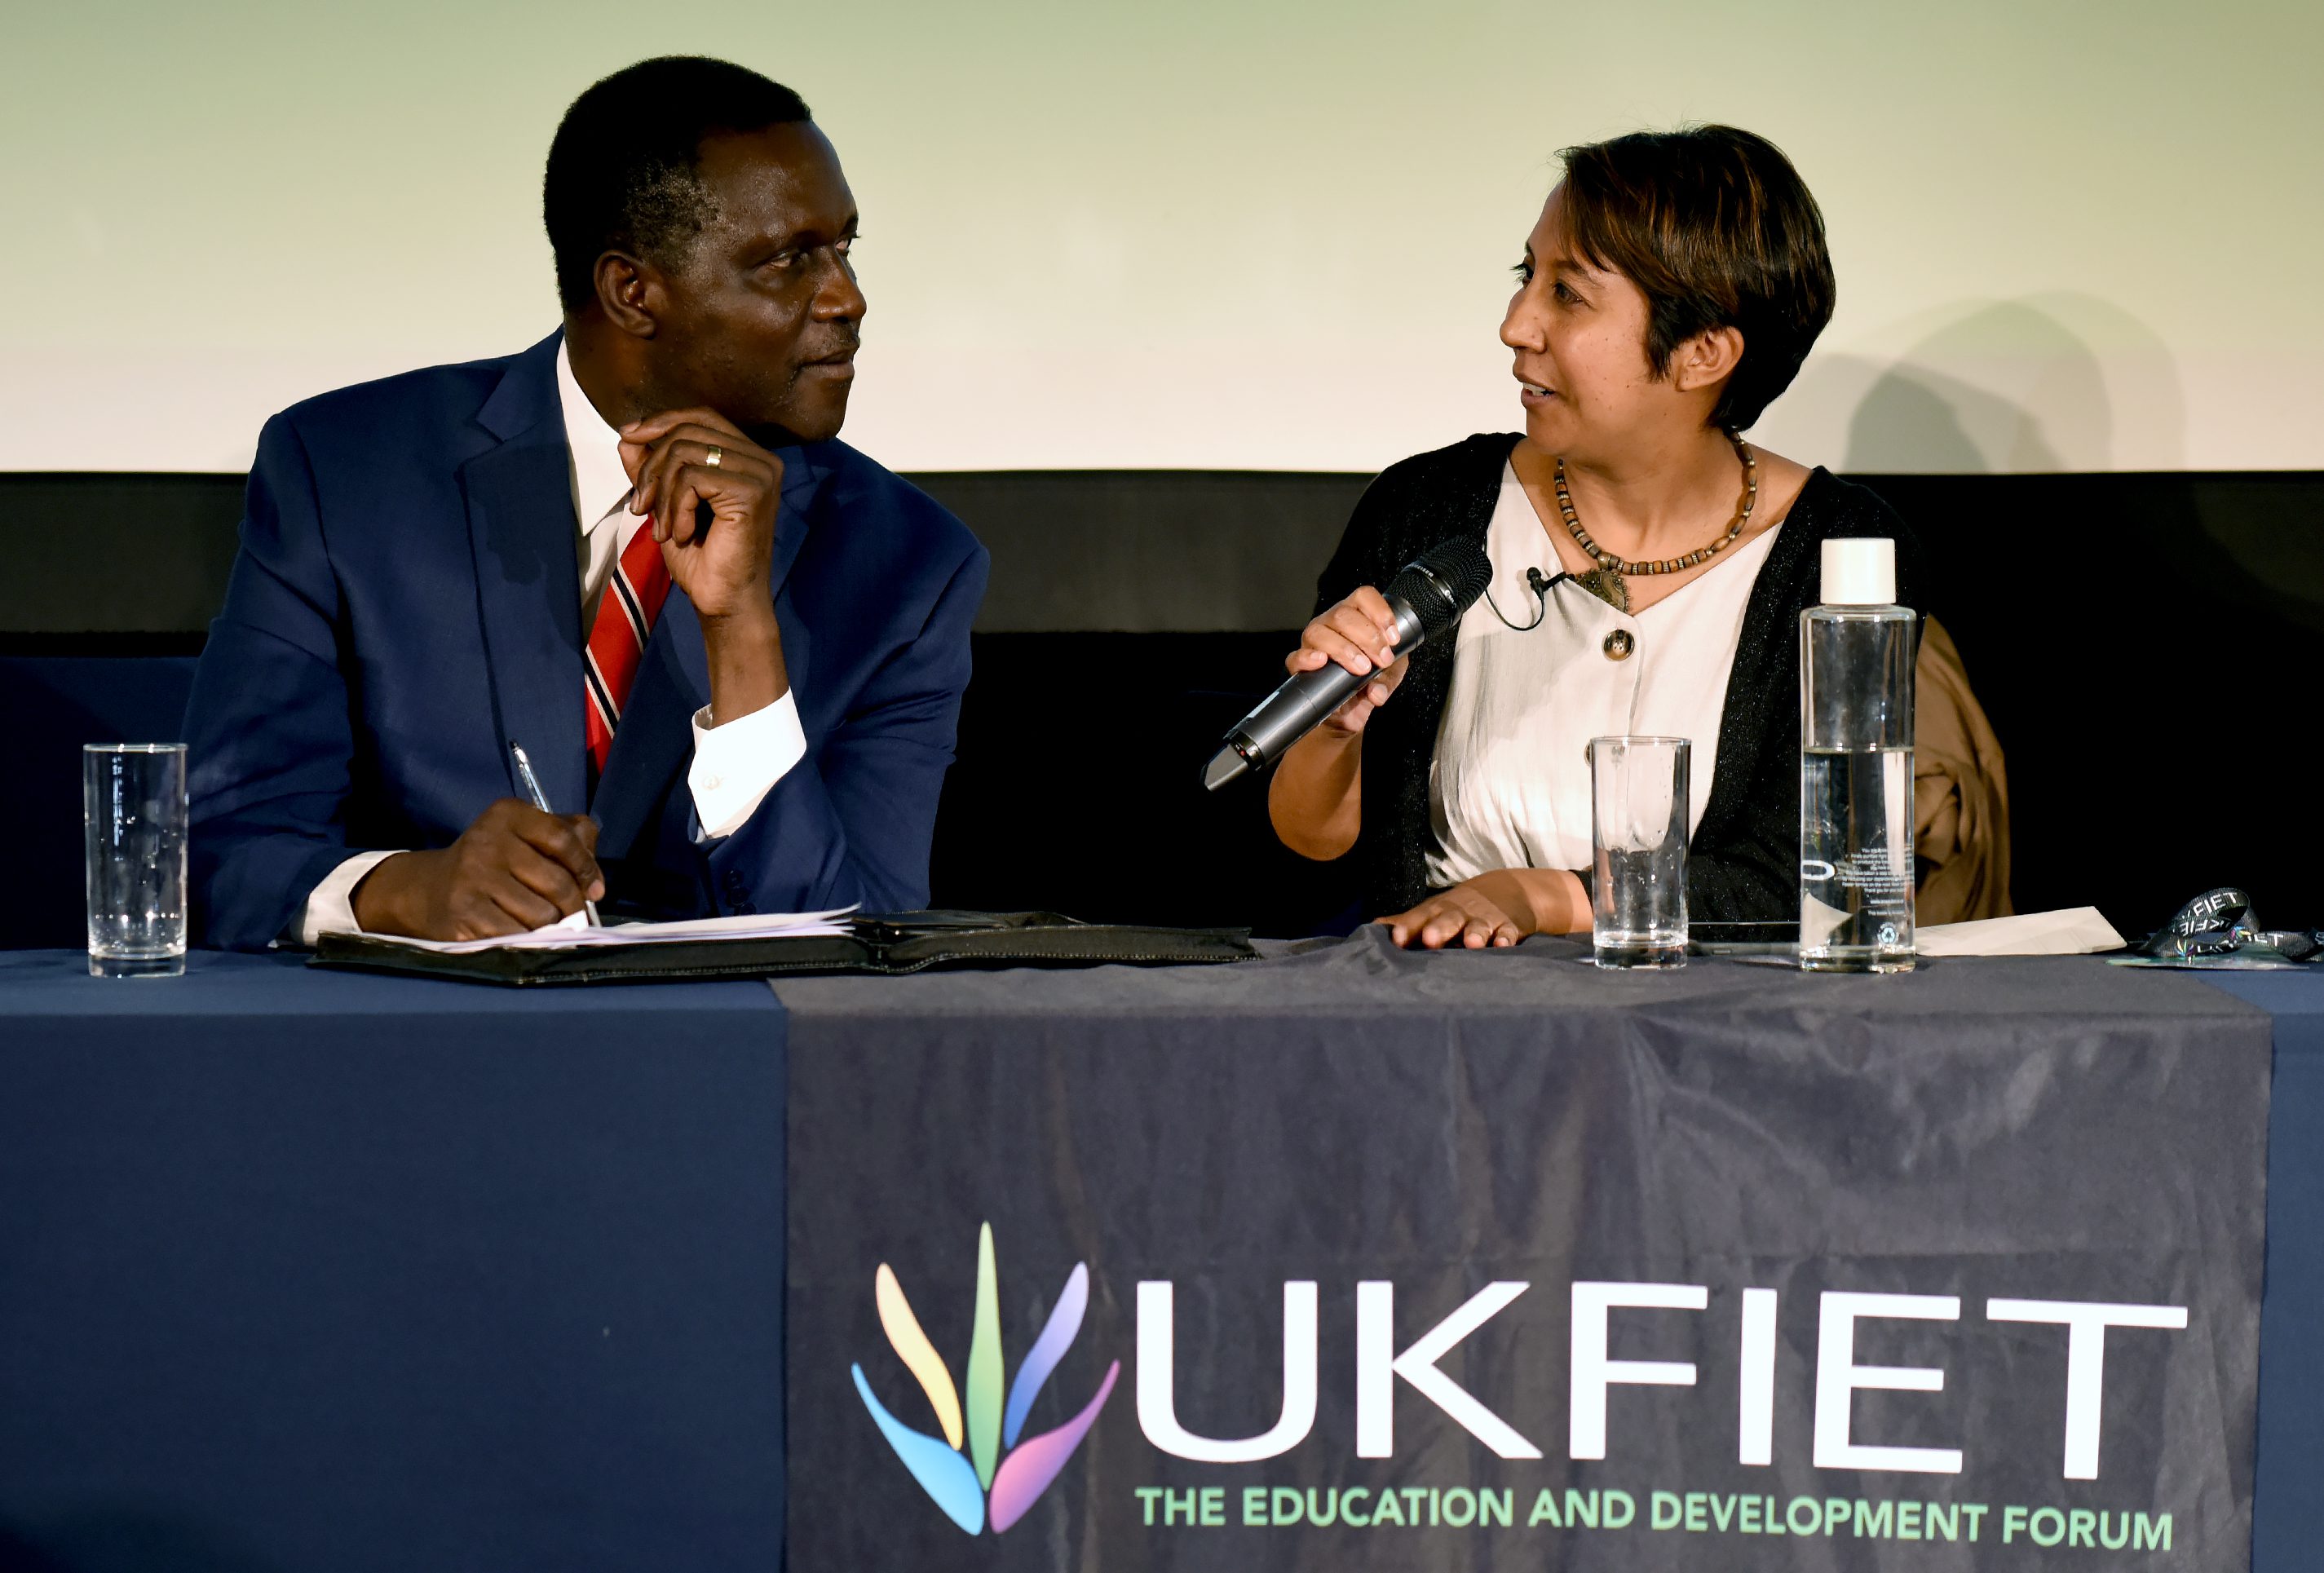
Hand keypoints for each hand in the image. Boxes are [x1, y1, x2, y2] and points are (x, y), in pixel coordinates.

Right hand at [351, 799, 603, 940]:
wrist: (431, 890)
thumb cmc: (495, 863)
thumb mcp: (529, 836)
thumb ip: (572, 842)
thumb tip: (595, 885)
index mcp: (508, 814)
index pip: (563, 838)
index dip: (586, 868)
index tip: (594, 889)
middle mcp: (487, 841)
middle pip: (557, 883)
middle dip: (572, 905)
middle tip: (568, 912)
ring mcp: (472, 878)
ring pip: (542, 915)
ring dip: (549, 925)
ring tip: (538, 920)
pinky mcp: (463, 914)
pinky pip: (518, 936)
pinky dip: (527, 940)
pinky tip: (519, 932)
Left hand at [618, 409, 784, 624]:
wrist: (723, 603)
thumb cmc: (701, 558)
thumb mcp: (666, 503)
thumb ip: (652, 468)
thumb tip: (628, 435)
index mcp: (748, 457)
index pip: (701, 416)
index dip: (661, 421)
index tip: (628, 439)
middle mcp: (762, 459)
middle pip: (688, 431)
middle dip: (652, 467)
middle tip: (640, 508)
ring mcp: (761, 474)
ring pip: (686, 452)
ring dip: (661, 493)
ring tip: (663, 529)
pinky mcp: (753, 491)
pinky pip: (692, 477)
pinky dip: (676, 507)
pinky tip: (683, 535)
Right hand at [1287, 586, 1407, 736]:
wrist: (1348, 711)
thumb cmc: (1368, 683)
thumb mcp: (1389, 677)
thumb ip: (1388, 679)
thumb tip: (1376, 691)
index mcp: (1355, 617)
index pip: (1363, 597)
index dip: (1380, 613)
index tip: (1393, 639)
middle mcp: (1331, 624)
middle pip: (1343, 614)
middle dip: (1368, 637)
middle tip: (1383, 660)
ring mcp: (1312, 643)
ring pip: (1320, 632)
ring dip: (1345, 649)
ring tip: (1362, 668)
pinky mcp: (1298, 665)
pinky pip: (1296, 657)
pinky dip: (1308, 658)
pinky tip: (1322, 662)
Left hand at [1375, 869, 1584, 949]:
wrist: (1506, 891)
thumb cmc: (1459, 908)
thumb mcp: (1434, 912)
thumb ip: (1406, 923)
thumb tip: (1369, 930)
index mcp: (1438, 911)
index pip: (1419, 917)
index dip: (1408, 926)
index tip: (1396, 938)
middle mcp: (1460, 913)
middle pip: (1448, 919)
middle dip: (1439, 929)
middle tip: (1430, 939)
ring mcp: (1485, 919)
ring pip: (1478, 926)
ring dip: (1475, 933)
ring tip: (1471, 944)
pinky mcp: (1509, 926)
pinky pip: (1507, 932)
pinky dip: (1505, 938)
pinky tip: (1503, 945)